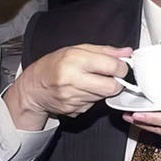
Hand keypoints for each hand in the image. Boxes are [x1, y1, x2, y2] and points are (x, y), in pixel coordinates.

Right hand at [4, 45, 130, 130]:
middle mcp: (72, 80)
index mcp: (74, 60)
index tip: (121, 67)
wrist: (32, 87)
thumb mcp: (77, 49)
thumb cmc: (54, 65)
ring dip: (102, 90)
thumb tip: (127, 52)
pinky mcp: (73, 110)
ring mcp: (72, 98)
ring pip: (103, 97)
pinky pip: (93, 105)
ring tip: (90, 81)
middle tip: (111, 77)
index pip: (112, 67)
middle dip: (116, 83)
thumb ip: (104, 51)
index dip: (122, 68)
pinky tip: (81, 91)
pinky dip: (92, 98)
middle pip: (112, 87)